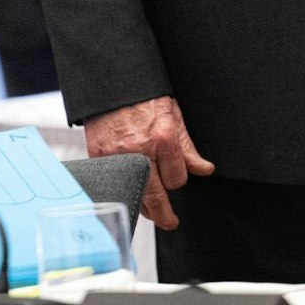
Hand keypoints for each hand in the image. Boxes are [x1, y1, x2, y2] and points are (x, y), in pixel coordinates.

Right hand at [84, 96, 214, 230]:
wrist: (114, 82)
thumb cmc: (144, 96)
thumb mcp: (174, 116)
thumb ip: (188, 148)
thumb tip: (204, 169)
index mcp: (164, 139)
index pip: (177, 179)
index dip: (178, 179)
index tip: (176, 176)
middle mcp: (141, 150)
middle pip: (156, 198)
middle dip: (164, 215)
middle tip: (170, 222)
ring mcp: (118, 156)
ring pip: (135, 194)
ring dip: (144, 206)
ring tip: (150, 211)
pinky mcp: (99, 156)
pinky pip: (115, 183)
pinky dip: (123, 188)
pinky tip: (129, 190)